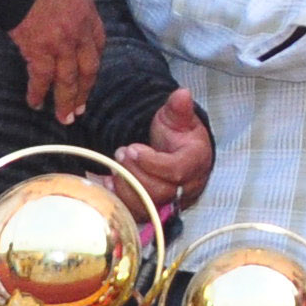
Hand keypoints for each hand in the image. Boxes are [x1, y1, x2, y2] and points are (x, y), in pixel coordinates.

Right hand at [10, 0, 105, 122]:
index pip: (97, 44)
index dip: (93, 61)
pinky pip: (41, 77)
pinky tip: (35, 102)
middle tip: (80, 109)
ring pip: (67, 80)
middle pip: (87, 69)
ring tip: (64, 117)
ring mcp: (61, 43)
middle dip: (84, 91)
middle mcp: (79, 32)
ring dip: (66, 101)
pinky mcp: (38, 49)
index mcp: (88, 13)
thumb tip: (61, 4)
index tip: (89, 74)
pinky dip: (38, 92)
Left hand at [119, 87, 213, 213]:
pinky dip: (119, 198)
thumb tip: (182, 93)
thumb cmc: (177, 135)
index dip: (152, 162)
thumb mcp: (178, 118)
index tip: (133, 147)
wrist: (177, 153)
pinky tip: (110, 181)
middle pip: (161, 191)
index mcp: (195, 162)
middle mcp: (187, 187)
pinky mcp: (155, 209)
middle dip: (135, 173)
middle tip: (120, 153)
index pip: (176, 170)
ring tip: (115, 165)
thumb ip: (179, 108)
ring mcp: (171, 201)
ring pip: (147, 205)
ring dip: (125, 186)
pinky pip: (136, 212)